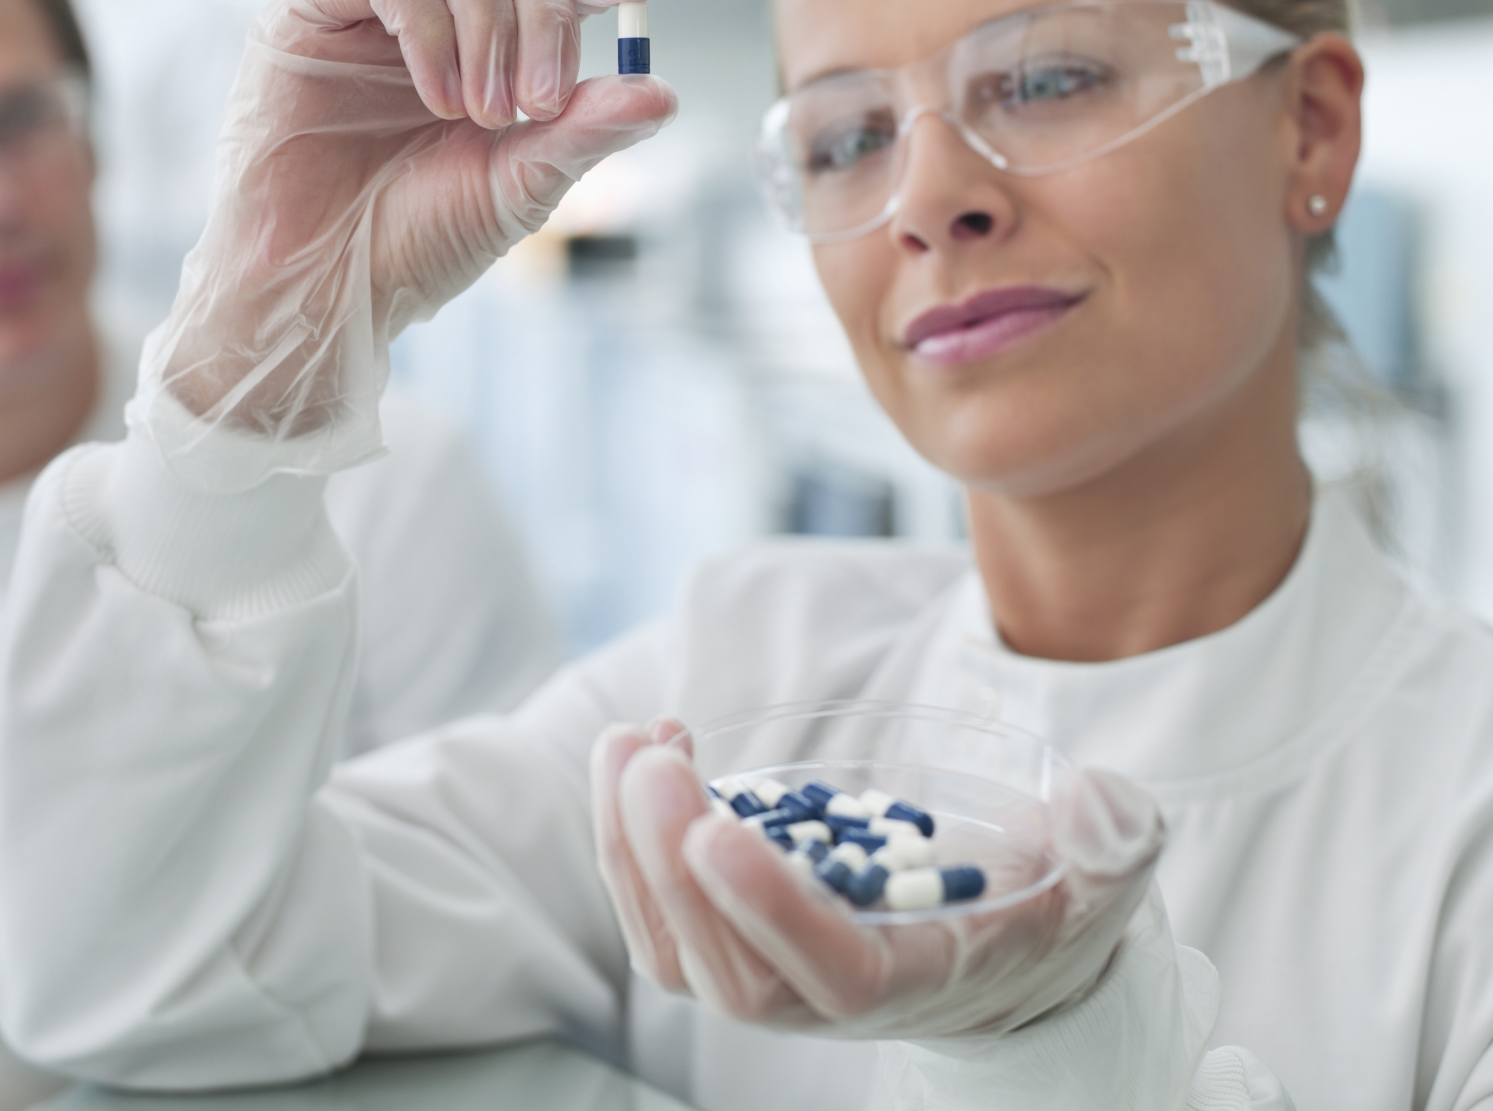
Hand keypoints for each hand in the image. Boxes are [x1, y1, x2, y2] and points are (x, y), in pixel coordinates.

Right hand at [142, 0, 673, 488]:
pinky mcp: (309, 12)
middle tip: (540, 101)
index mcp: (493, 45)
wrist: (322, 288)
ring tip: (481, 114)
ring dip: (487, 21)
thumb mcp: (520, 186)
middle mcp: (436, 13)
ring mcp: (371, 8)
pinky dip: (430, 26)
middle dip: (544, 12)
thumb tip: (663, 91)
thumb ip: (585, 132)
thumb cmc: (416, 243)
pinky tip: (437, 99)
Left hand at [589, 722, 1161, 1037]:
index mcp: (918, 982)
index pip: (832, 973)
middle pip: (727, 969)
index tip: (718, 827)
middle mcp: (828, 999)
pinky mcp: (729, 935)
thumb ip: (1112, 840)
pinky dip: (631, 833)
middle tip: (652, 759)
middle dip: (672, 863)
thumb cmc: (1051, 899)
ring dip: (632, 844)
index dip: (769, 910)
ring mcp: (770, 976)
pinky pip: (660, 907)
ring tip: (628, 741)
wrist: (1001, 934)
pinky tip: (644, 743)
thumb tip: (1099, 804)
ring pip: (674, 946)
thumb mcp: (1104, 870)